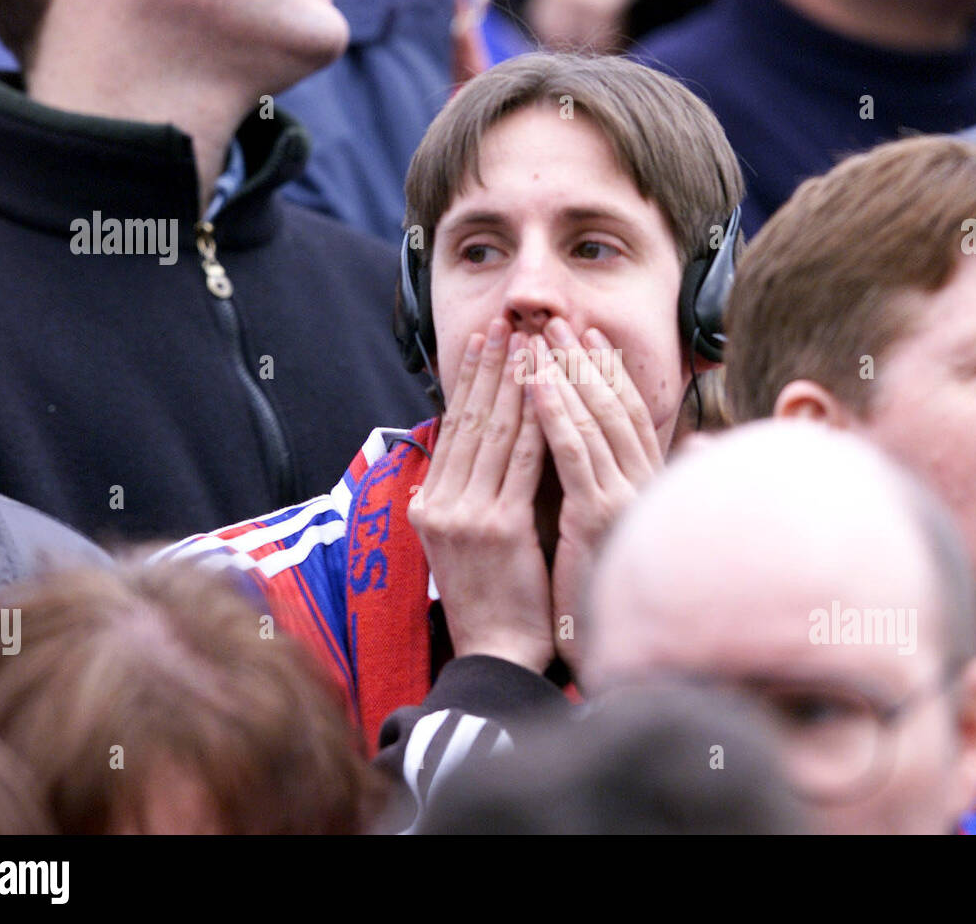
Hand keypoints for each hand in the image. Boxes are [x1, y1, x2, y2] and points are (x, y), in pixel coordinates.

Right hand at [408, 319, 554, 672]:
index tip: (485, 344)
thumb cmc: (492, 599)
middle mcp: (439, 503)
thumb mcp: (460, 543)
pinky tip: (548, 387)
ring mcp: (464, 513)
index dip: (471, 383)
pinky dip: (536, 419)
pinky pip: (521, 460)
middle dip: (491, 368)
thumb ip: (463, 496)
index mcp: (428, 505)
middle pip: (471, 420)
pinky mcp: (496, 526)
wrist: (497, 651)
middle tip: (507, 323)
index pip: (454, 429)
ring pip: (496, 431)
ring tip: (529, 340)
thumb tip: (472, 452)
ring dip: (515, 380)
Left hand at [530, 321, 663, 674]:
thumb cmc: (604, 589)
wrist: (595, 646)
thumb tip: (702, 441)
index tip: (585, 338)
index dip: (607, 371)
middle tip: (557, 320)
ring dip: (566, 372)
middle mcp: (643, 484)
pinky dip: (554, 413)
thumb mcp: (626, 526)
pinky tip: (533, 382)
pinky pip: (573, 453)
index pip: (628, 413)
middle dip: (582, 360)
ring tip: (541, 336)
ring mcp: (624, 498)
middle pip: (613, 406)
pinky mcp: (600, 516)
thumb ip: (645, 481)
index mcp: (647, 484)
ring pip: (594, 419)